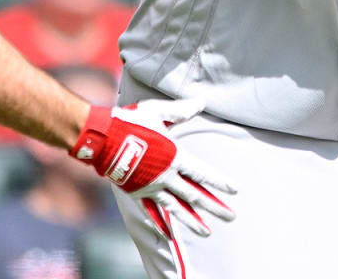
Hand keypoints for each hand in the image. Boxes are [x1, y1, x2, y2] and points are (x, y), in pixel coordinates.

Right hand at [71, 98, 234, 236]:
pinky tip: (169, 235)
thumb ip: (180, 110)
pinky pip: (152, 212)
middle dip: (214, 207)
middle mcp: (166, 176)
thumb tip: (201, 101)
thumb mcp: (157, 112)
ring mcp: (152, 187)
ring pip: (177, 209)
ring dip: (193, 221)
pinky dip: (161, 224)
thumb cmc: (131, 122)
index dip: (219, 182)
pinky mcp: (138, 193)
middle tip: (231, 217)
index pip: (203, 173)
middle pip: (195, 195)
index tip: (234, 190)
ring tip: (207, 233)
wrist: (102, 138)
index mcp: (175, 157)